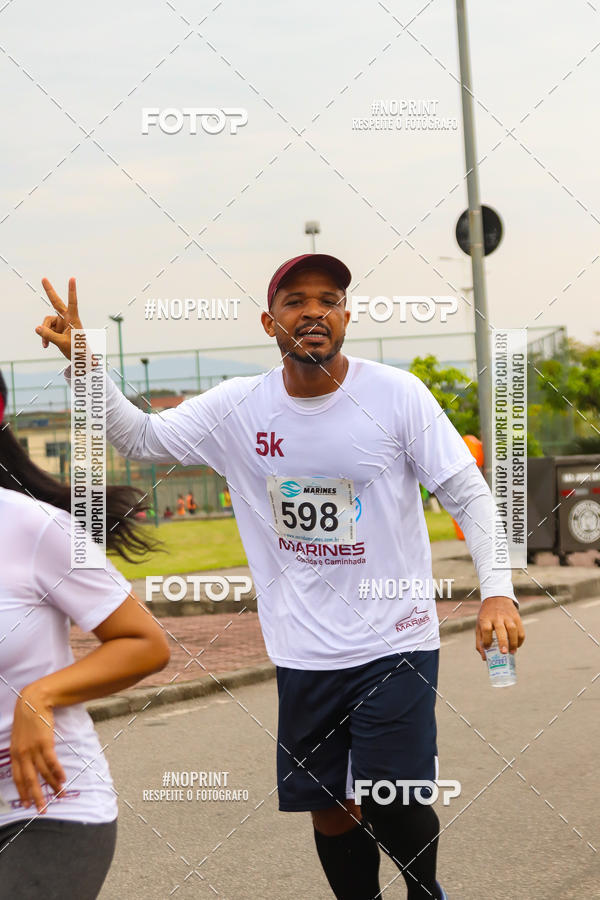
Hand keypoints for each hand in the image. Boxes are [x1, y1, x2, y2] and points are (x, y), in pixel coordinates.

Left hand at [10, 686, 65, 812]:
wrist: (33, 701)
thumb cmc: (27, 717)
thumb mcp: (19, 736)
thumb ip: (21, 749)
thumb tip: (27, 761)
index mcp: (14, 754)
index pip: (17, 778)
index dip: (23, 792)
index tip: (28, 804)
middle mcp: (22, 754)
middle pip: (29, 780)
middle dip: (36, 797)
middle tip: (42, 810)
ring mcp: (33, 749)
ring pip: (43, 773)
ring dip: (52, 785)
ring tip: (60, 795)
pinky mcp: (45, 743)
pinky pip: (51, 762)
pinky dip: (57, 772)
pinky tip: (62, 780)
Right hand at [35, 277, 82, 359]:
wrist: (80, 358)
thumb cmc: (76, 349)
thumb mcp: (62, 343)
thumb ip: (49, 335)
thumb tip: (37, 328)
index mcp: (73, 319)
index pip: (73, 302)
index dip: (71, 290)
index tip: (72, 278)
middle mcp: (67, 319)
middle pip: (56, 302)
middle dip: (49, 291)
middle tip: (43, 278)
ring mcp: (61, 323)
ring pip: (46, 322)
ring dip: (45, 333)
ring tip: (47, 343)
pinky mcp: (56, 329)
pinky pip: (46, 330)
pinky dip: (45, 337)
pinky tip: (46, 345)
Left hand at [476, 596, 524, 660]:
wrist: (496, 597)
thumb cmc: (486, 616)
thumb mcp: (479, 625)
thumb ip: (480, 642)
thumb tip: (484, 658)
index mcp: (485, 618)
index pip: (486, 629)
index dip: (487, 640)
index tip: (488, 647)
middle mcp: (497, 617)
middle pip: (501, 629)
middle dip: (503, 642)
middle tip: (504, 653)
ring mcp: (508, 616)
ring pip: (513, 629)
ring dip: (513, 642)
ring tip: (512, 652)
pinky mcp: (516, 617)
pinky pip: (520, 630)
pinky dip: (520, 639)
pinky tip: (517, 646)